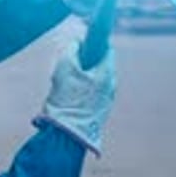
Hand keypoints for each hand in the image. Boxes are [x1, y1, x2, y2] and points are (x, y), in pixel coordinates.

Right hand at [36, 39, 115, 154]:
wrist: (67, 134)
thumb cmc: (67, 98)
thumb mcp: (64, 67)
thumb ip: (71, 49)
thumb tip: (76, 42)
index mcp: (107, 74)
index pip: (106, 49)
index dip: (93, 42)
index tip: (81, 42)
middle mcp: (111, 87)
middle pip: (99, 66)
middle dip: (84, 64)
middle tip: (67, 67)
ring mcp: (106, 102)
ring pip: (94, 83)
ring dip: (81, 80)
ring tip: (64, 88)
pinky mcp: (99, 114)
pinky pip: (91, 97)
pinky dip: (81, 94)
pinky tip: (67, 101)